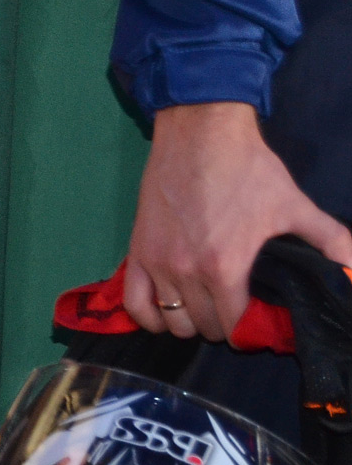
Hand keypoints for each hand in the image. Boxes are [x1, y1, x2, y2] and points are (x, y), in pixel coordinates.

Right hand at [125, 101, 351, 340]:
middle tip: (234, 310)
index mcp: (224, 267)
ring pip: (170, 321)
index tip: (257, 322)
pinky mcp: (137, 250)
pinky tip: (164, 311)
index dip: (249, 331)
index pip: (233, 327)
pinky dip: (149, 315)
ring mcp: (157, 262)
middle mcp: (186, 271)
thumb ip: (331, 240)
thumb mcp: (295, 205)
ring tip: (203, 309)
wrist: (200, 133)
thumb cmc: (248, 169)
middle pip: (202, 326)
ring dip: (189, 322)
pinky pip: (134, 302)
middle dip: (221, 326)